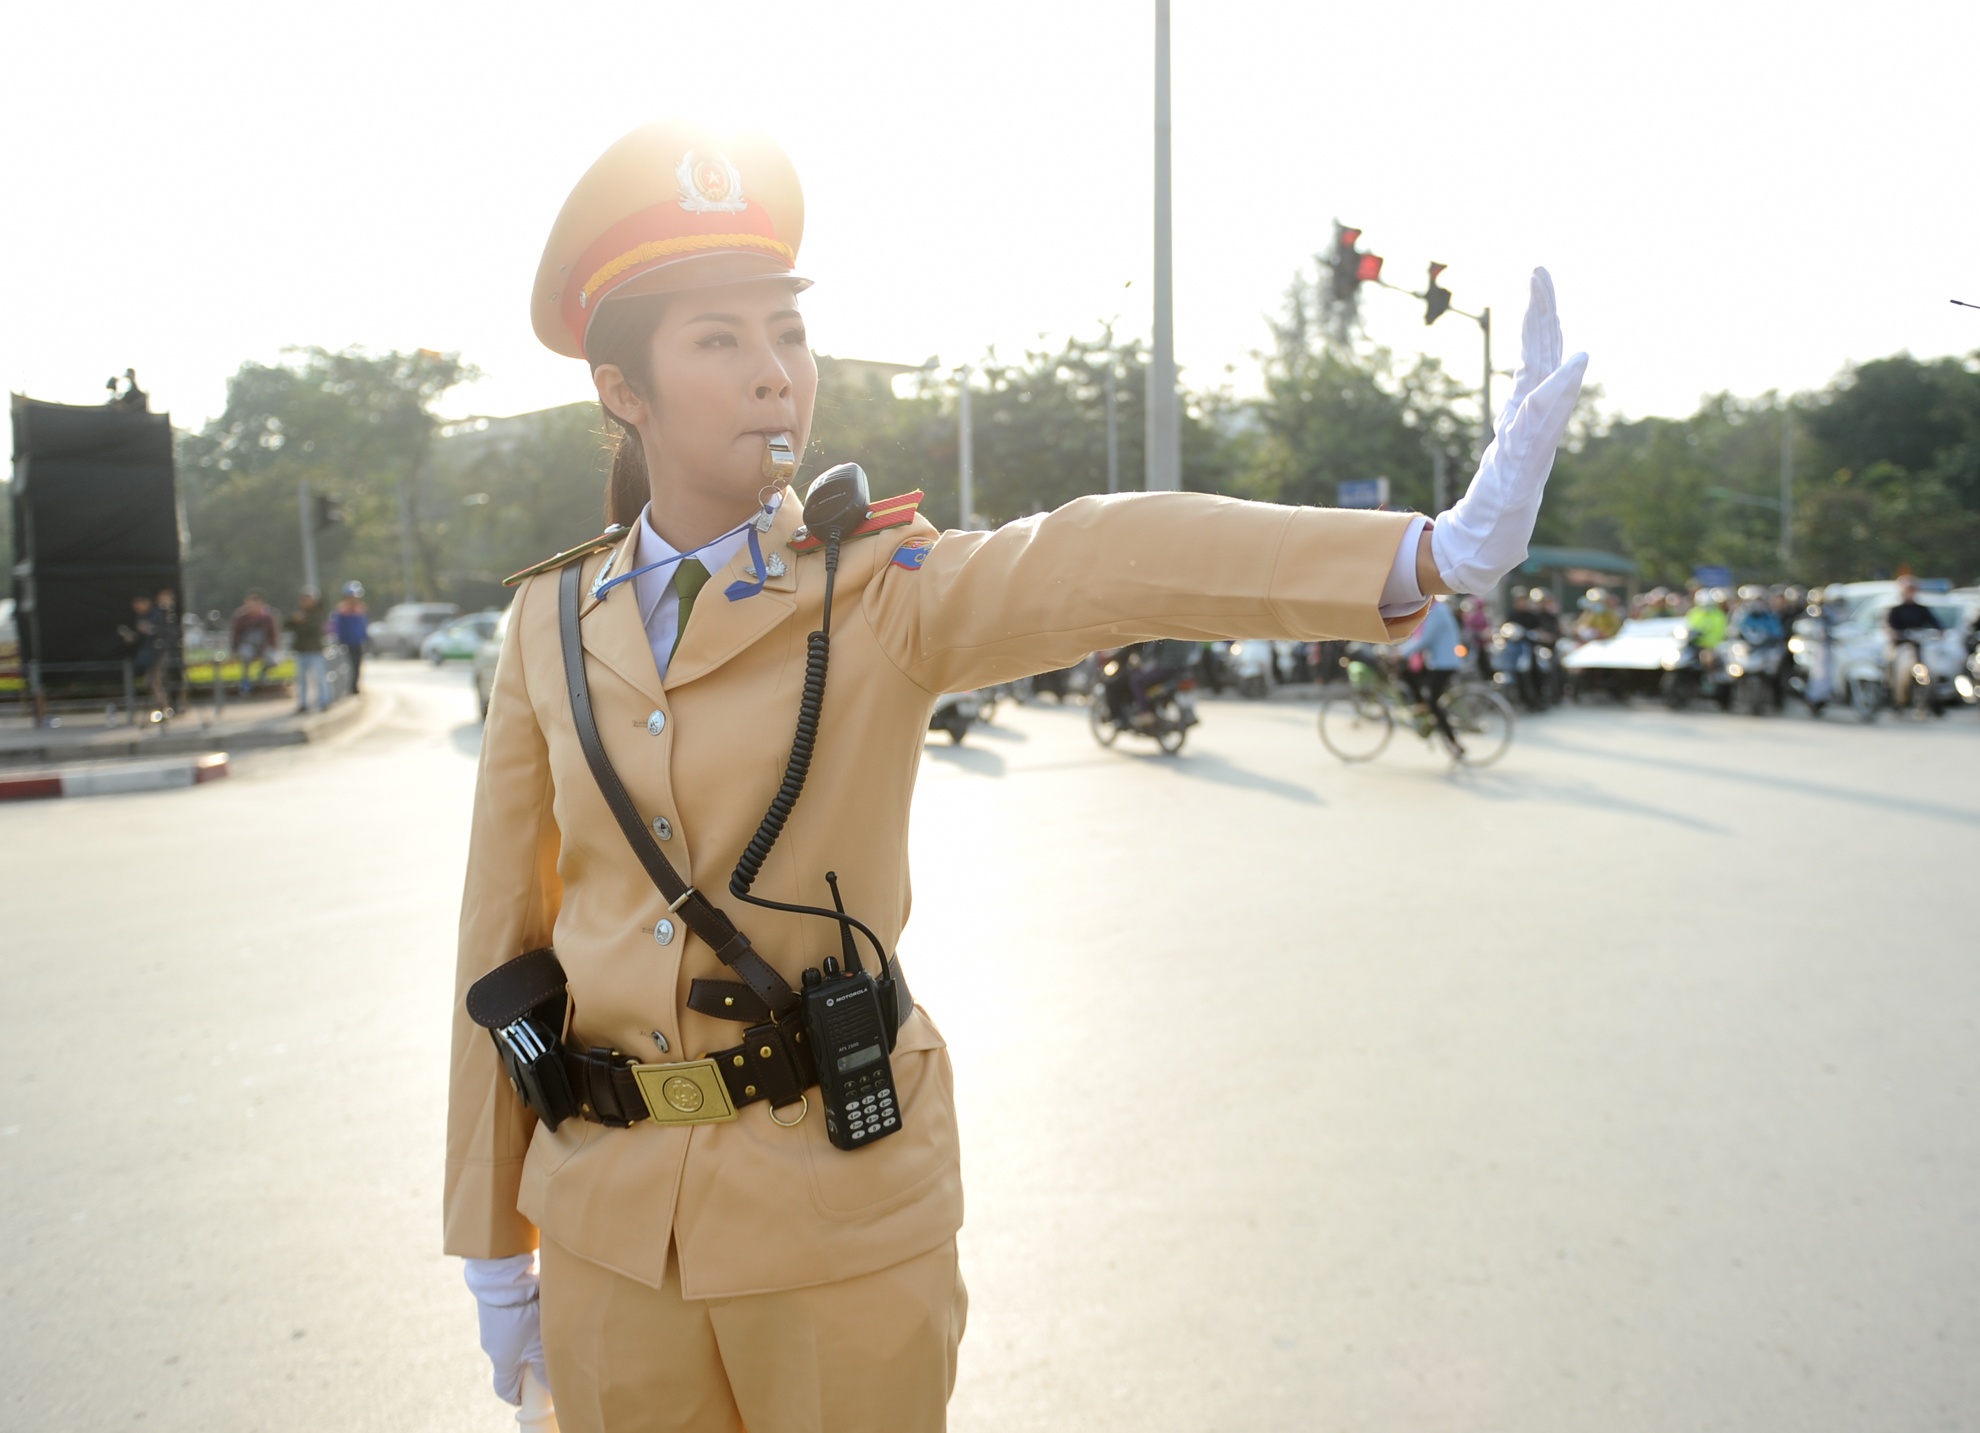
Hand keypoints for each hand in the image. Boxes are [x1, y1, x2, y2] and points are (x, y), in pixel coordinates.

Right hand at [464, 1253, 546, 1405]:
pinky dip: (524, 1321)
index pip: (504, 1388)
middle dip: (527, 1365)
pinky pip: (510, 1322)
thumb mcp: (539, 1340)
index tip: (528, 1396)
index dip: (516, 1395)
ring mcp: (492, 1326)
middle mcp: (493, 1345)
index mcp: (501, 1360)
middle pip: (510, 1364)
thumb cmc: (522, 1310)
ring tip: (547, 1330)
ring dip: (528, 1340)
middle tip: (545, 1361)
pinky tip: (538, 1310)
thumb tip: (551, 1385)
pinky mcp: (494, 1308)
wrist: (501, 1274)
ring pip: (512, 1341)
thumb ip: (546, 1365)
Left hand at [1430, 268, 1588, 593]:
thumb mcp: (1504, 456)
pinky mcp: (1524, 466)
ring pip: (1540, 382)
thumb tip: (1531, 395)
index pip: (1534, 355)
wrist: (1488, 546)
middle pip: (1540, 357)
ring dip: (1543, 340)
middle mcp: (1533, 422)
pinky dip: (1557, 394)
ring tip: (1542, 302)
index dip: (1539, 317)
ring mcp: (1531, 442)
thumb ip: (1519, 426)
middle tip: (1538, 270)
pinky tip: (1568, 367)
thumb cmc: (1496, 504)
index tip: (1537, 276)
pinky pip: (1541, 421)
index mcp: (1526, 414)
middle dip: (1541, 314)